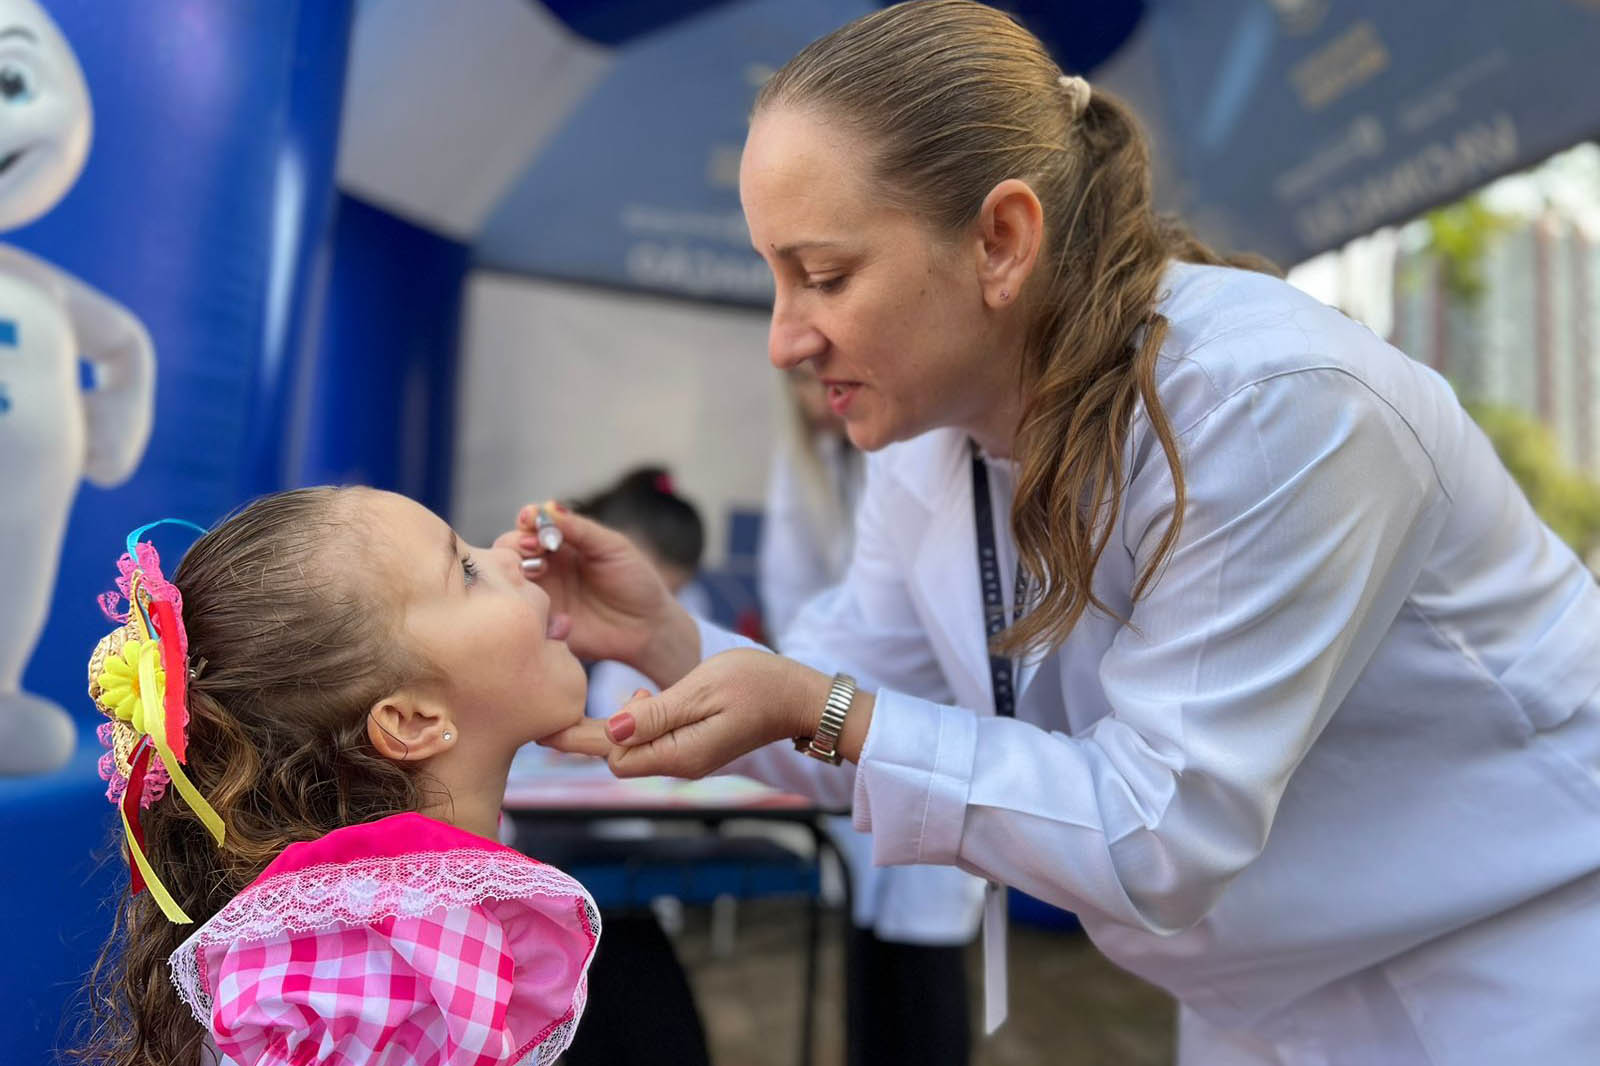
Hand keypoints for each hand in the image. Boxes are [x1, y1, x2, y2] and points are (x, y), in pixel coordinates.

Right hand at [494, 502, 698, 683]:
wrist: (648, 628)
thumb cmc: (635, 582)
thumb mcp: (612, 548)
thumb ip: (580, 529)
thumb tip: (549, 508)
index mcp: (562, 543)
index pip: (532, 524)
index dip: (528, 519)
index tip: (530, 520)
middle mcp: (546, 566)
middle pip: (511, 547)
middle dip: (516, 542)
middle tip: (533, 547)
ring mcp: (540, 594)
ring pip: (509, 577)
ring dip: (514, 569)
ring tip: (537, 571)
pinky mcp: (541, 621)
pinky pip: (519, 611)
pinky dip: (520, 602)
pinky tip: (536, 601)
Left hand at [601, 650, 829, 778]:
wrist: (800, 698)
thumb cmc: (757, 684)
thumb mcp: (702, 690)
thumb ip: (656, 714)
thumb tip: (610, 731)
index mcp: (680, 755)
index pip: (615, 759)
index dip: (592, 735)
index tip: (572, 716)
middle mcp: (680, 766)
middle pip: (620, 758)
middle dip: (608, 729)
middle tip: (634, 691)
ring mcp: (688, 760)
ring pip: (635, 750)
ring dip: (628, 723)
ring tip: (647, 692)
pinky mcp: (694, 749)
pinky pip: (653, 744)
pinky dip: (643, 724)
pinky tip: (654, 700)